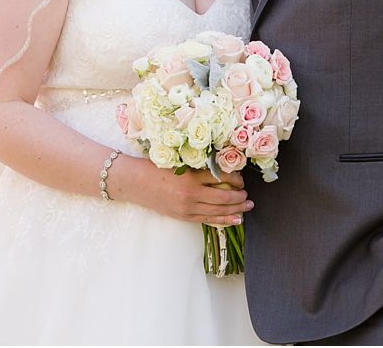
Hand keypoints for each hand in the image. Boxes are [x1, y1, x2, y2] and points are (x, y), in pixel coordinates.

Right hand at [108, 155, 250, 225]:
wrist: (135, 183)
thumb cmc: (155, 167)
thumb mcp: (178, 162)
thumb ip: (197, 166)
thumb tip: (222, 168)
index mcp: (190, 176)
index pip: (220, 177)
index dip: (235, 178)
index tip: (241, 178)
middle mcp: (190, 194)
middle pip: (223, 197)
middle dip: (239, 197)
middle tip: (248, 195)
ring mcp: (187, 208)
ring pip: (217, 211)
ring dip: (235, 209)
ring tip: (247, 207)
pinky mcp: (183, 216)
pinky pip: (207, 220)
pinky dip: (222, 220)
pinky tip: (234, 219)